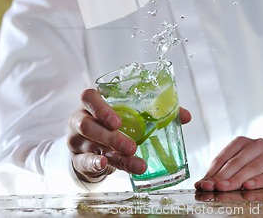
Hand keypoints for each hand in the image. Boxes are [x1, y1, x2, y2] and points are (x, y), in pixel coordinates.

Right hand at [67, 88, 190, 183]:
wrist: (90, 147)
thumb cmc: (112, 123)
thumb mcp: (127, 114)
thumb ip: (154, 112)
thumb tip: (185, 116)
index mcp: (92, 103)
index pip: (88, 97)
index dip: (100, 107)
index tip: (118, 120)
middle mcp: (80, 119)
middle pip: (88, 124)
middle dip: (110, 136)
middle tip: (131, 145)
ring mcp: (76, 140)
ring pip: (90, 145)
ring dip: (111, 152)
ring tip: (131, 156)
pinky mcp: (78, 159)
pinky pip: (85, 162)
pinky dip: (96, 164)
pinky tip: (106, 165)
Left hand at [195, 136, 262, 191]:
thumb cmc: (261, 165)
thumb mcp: (244, 164)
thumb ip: (226, 172)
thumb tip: (202, 183)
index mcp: (243, 142)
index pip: (224, 156)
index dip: (213, 170)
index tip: (203, 183)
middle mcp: (257, 145)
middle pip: (236, 162)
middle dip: (222, 176)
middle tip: (211, 187)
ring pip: (252, 168)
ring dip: (237, 179)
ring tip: (225, 188)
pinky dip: (259, 181)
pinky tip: (249, 187)